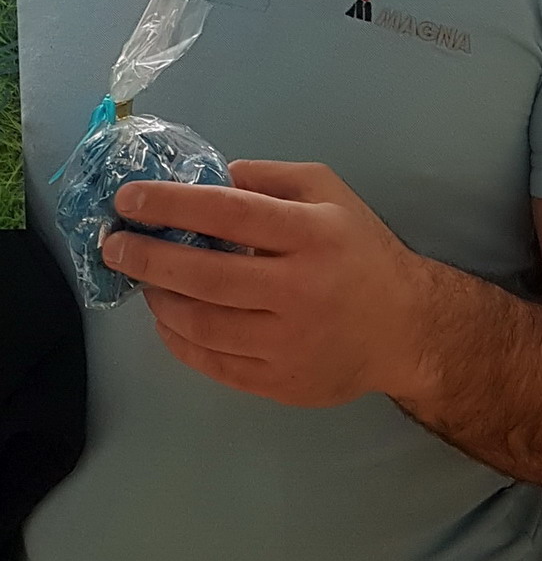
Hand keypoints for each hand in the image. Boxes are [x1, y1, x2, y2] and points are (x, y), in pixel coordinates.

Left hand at [104, 162, 426, 406]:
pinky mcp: (279, 383)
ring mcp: (287, 343)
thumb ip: (272, 178)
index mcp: (312, 235)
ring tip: (143, 279)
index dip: (172, 204)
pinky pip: (212, 362)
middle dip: (148, 257)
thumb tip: (210, 179)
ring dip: (159, 299)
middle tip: (115, 244)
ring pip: (201, 324)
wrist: (406, 327)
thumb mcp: (330, 193)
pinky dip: (179, 339)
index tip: (131, 200)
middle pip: (205, 275)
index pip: (229, 213)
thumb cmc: (362, 251)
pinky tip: (169, 318)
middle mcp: (299, 289)